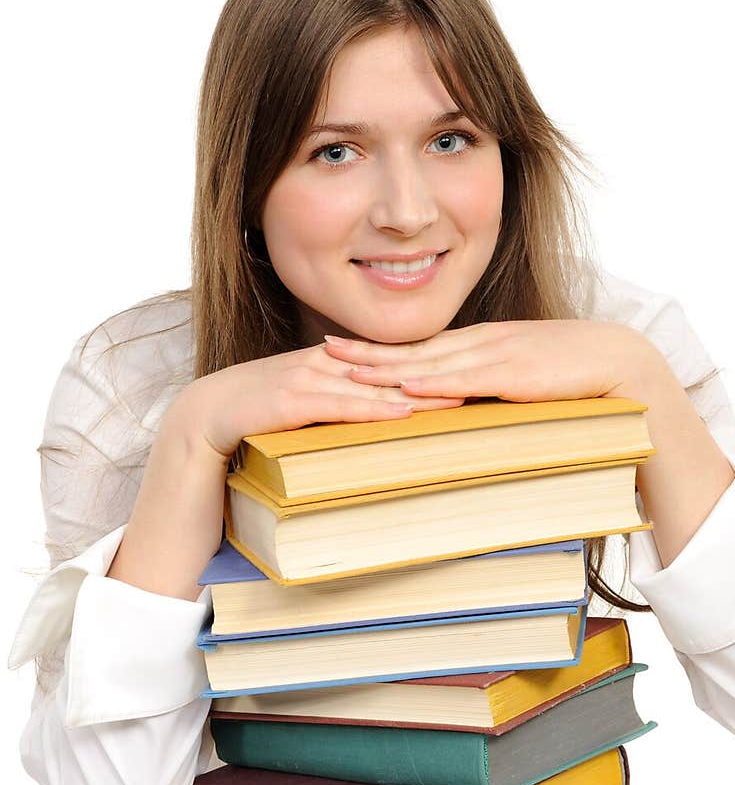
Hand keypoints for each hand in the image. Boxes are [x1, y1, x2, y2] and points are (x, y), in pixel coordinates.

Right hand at [168, 341, 464, 461]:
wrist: (204, 422)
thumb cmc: (254, 418)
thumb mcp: (303, 408)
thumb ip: (336, 408)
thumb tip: (373, 421)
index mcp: (329, 363)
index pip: (388, 363)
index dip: (430, 367)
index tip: (469, 373)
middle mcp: (323, 364)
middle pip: (390, 369)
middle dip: (436, 376)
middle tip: (480, 382)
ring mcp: (306, 379)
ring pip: (373, 385)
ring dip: (417, 392)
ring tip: (458, 399)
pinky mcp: (292, 400)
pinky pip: (341, 404)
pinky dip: (374, 408)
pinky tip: (403, 411)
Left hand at [323, 320, 658, 403]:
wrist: (619, 361)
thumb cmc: (575, 372)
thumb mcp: (524, 375)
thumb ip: (493, 385)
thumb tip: (464, 406)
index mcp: (483, 343)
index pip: (421, 346)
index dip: (380, 347)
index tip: (343, 348)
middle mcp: (482, 343)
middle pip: (413, 350)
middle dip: (367, 352)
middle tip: (322, 352)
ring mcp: (496, 355)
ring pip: (429, 363)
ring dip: (386, 368)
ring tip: (345, 370)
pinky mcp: (514, 373)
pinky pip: (465, 380)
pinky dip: (433, 384)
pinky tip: (405, 388)